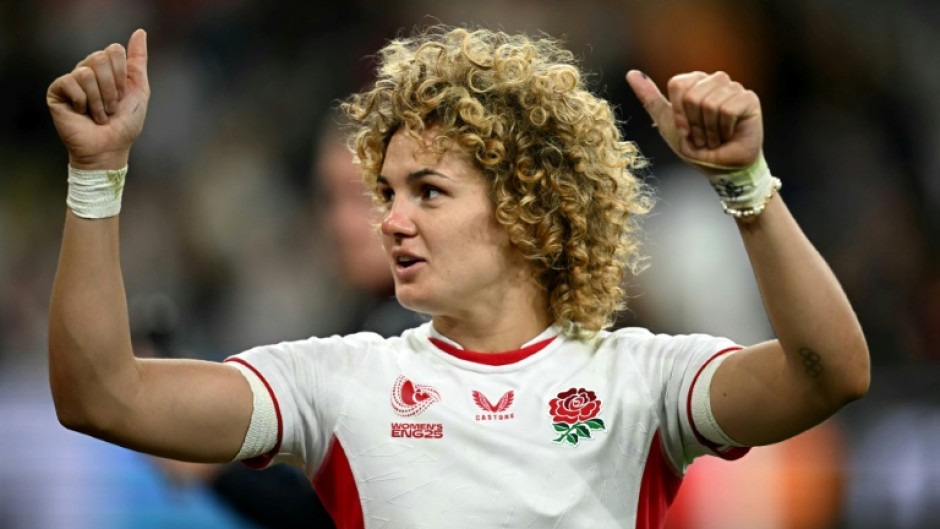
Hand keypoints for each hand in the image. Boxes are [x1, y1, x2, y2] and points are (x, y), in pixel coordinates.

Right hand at [47, 29, 149, 169]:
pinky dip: (83, 101)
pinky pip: (70, 81)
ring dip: (99, 100)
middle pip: (101, 57)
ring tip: (100, 115)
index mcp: (108, 69)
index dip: (122, 75)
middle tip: (111, 107)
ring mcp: (72, 80)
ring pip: (87, 72)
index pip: (114, 50)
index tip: (123, 95)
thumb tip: (140, 32)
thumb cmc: (125, 124)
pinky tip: (82, 113)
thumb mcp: (139, 90)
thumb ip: (139, 61)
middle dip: (112, 88)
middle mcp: (88, 70)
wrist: (109, 148)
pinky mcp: (57, 90)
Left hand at [626, 70, 762, 172]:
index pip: (677, 84)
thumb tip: (631, 74)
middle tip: (701, 137)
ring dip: (708, 130)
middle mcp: (715, 80)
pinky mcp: (749, 99)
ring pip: (709, 103)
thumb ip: (650, 98)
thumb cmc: (696, 146)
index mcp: (695, 82)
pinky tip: (728, 136)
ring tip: (714, 138)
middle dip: (693, 125)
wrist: (720, 168)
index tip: (684, 130)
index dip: (678, 113)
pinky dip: (723, 130)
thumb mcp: (667, 123)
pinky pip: (727, 110)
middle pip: (691, 95)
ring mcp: (733, 88)